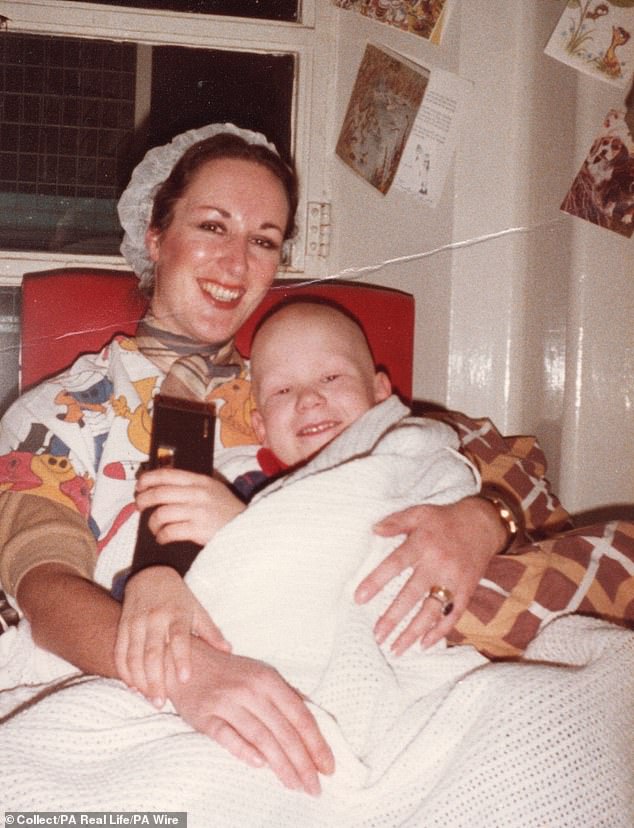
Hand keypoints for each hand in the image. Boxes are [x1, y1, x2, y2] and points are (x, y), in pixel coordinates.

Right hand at [115, 565, 230, 706]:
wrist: (150, 574)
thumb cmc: (179, 598)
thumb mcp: (197, 609)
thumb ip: (210, 632)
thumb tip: (228, 651)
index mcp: (177, 613)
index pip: (179, 637)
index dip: (181, 658)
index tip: (184, 679)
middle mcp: (155, 618)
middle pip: (152, 652)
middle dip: (155, 680)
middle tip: (161, 703)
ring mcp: (136, 622)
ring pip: (133, 655)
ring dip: (139, 680)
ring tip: (149, 698)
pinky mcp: (123, 625)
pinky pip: (120, 651)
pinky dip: (124, 671)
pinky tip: (132, 686)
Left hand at [135, 468, 244, 545]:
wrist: (248, 530)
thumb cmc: (227, 511)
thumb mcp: (213, 489)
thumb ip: (192, 485)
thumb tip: (161, 486)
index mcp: (200, 480)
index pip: (167, 474)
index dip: (148, 479)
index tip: (139, 486)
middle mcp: (198, 493)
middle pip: (159, 493)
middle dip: (143, 500)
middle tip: (139, 507)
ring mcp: (198, 511)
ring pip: (161, 514)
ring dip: (152, 523)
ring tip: (155, 528)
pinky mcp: (198, 530)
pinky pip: (169, 532)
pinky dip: (161, 536)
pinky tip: (163, 538)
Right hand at [167, 639, 334, 795]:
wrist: (185, 663)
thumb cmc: (229, 672)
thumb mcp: (260, 674)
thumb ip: (286, 694)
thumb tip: (314, 716)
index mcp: (268, 680)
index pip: (300, 715)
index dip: (316, 743)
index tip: (328, 767)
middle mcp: (250, 690)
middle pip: (283, 731)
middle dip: (303, 762)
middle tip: (314, 787)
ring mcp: (227, 702)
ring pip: (261, 737)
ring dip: (281, 765)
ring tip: (295, 785)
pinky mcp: (205, 715)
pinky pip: (227, 736)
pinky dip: (244, 750)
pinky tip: (259, 766)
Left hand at [355, 496, 505, 653]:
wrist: (482, 525)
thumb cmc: (444, 520)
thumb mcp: (419, 513)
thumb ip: (396, 522)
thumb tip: (373, 530)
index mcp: (422, 544)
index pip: (394, 564)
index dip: (376, 581)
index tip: (358, 599)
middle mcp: (437, 564)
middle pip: (412, 594)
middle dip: (393, 617)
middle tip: (376, 635)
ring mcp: (454, 579)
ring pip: (432, 611)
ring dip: (413, 632)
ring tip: (396, 649)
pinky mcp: (466, 590)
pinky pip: (453, 615)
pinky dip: (440, 631)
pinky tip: (424, 645)